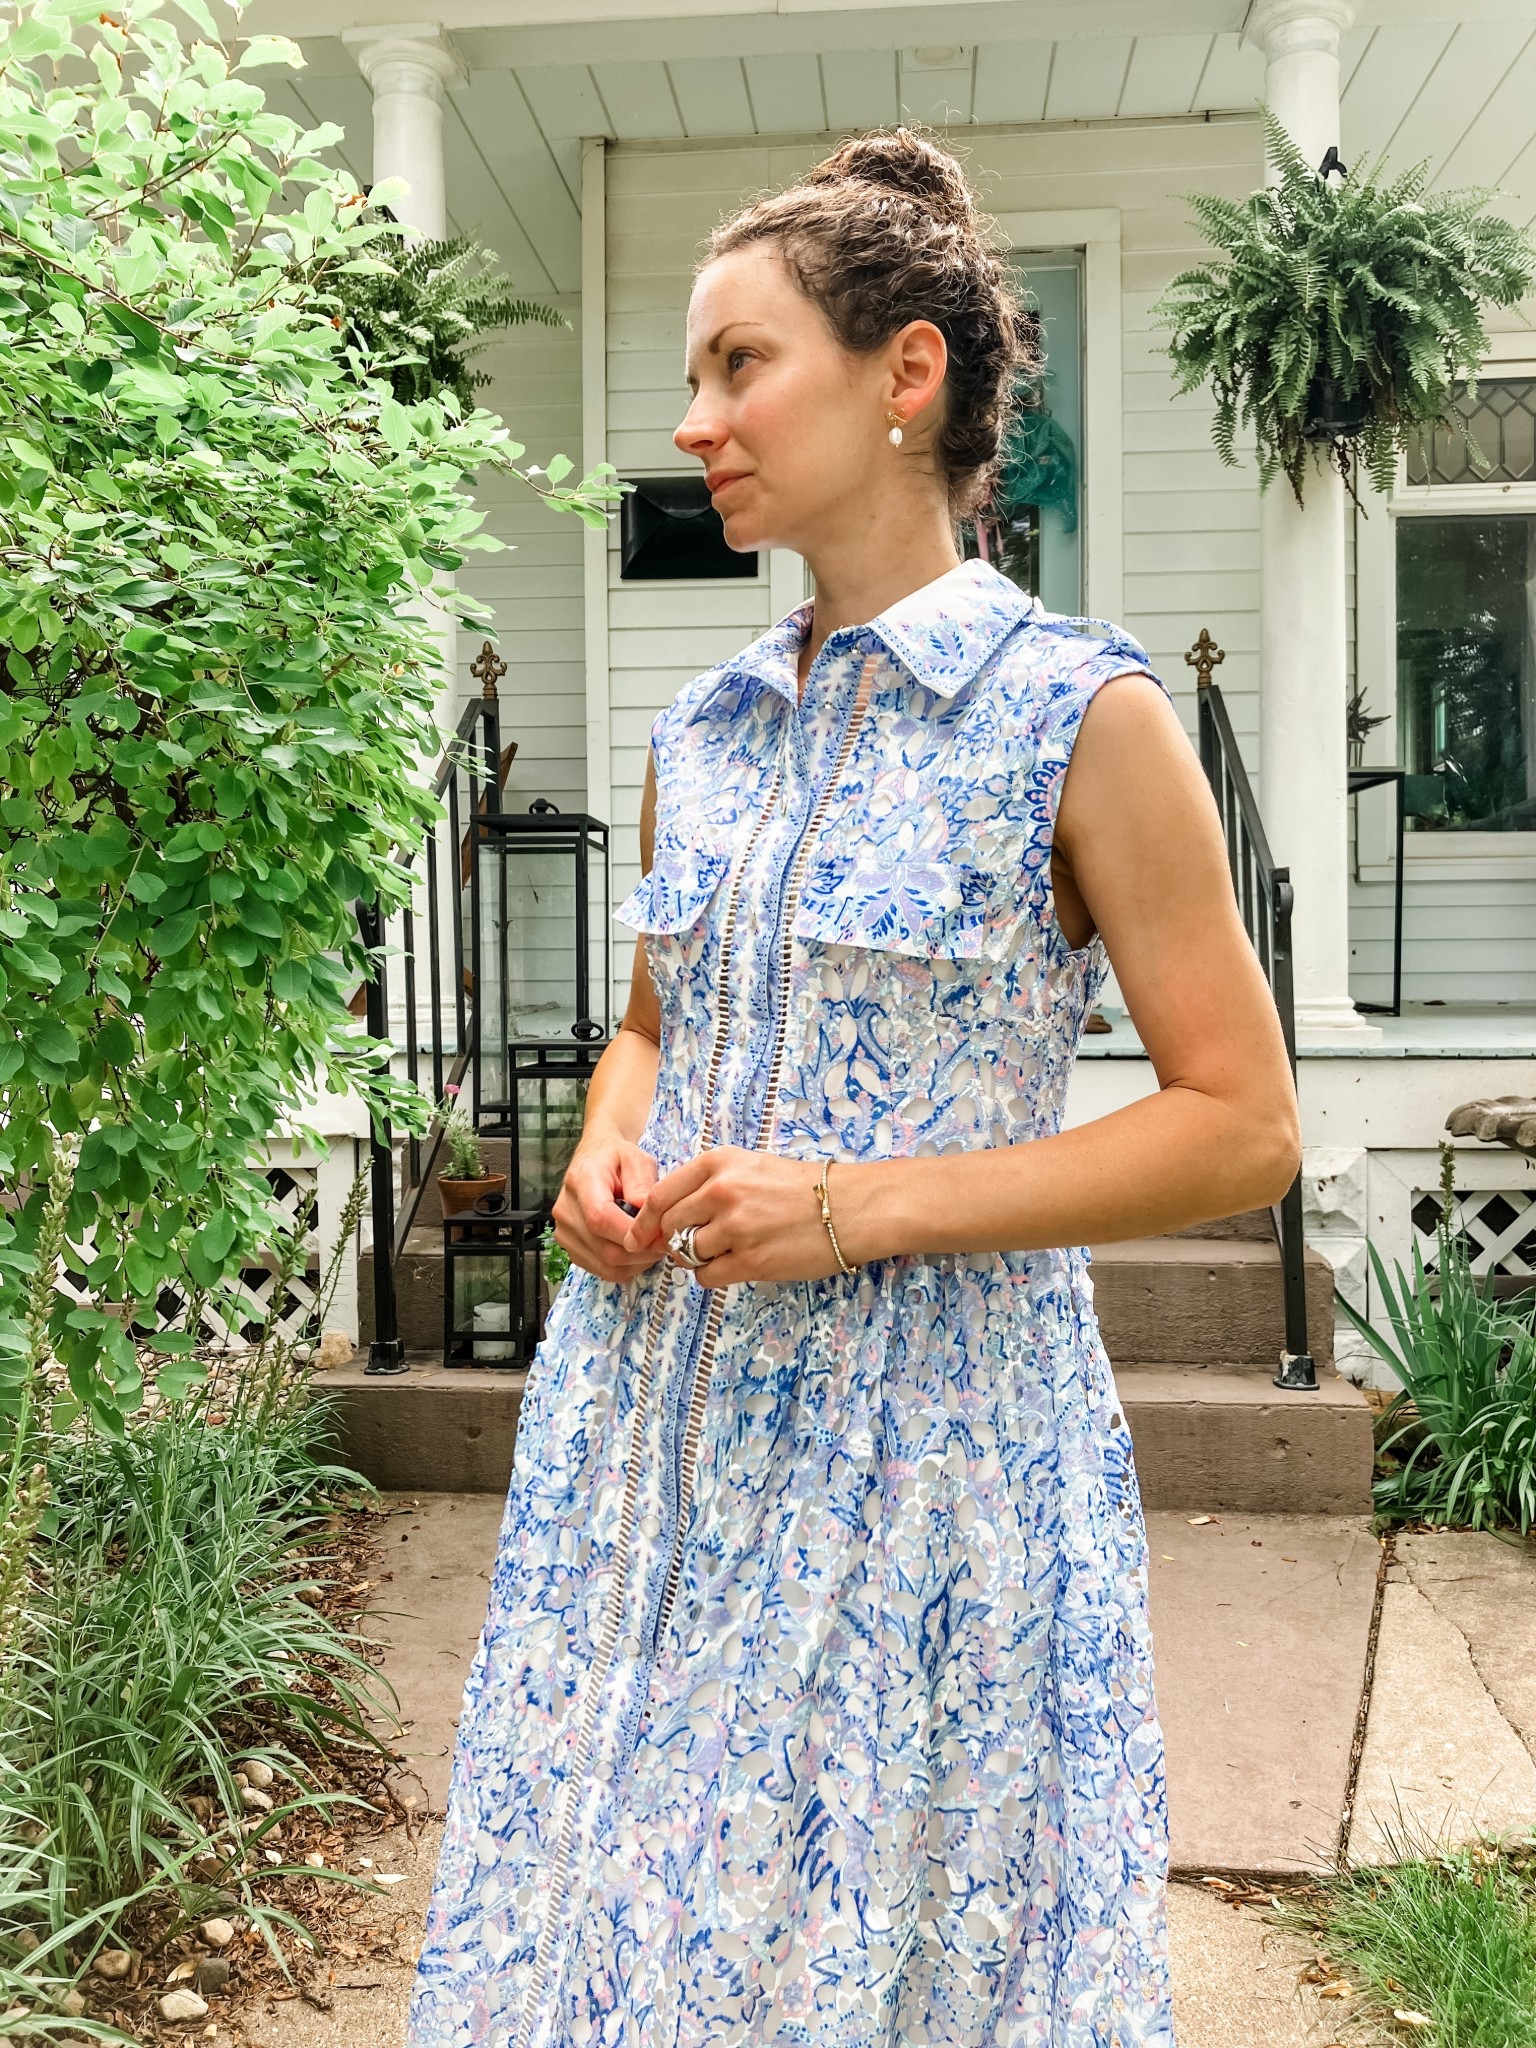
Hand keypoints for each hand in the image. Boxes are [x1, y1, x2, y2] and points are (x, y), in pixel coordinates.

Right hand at [552, 1136, 664, 1283]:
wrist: (595, 1160)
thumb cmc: (618, 1158)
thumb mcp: (637, 1160)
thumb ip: (643, 1186)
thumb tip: (649, 1218)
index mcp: (581, 1181)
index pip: (600, 1218)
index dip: (632, 1234)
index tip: (660, 1234)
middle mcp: (566, 1210)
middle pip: (605, 1249)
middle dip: (642, 1252)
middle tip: (665, 1242)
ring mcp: (564, 1232)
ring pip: (605, 1265)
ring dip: (636, 1263)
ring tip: (652, 1245)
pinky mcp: (570, 1248)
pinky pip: (601, 1270)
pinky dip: (625, 1267)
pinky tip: (637, 1251)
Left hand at [623, 1146, 845, 1287]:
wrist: (850, 1208)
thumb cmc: (803, 1187)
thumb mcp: (752, 1166)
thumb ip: (711, 1183)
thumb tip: (671, 1213)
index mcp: (719, 1164)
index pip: (661, 1194)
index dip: (646, 1220)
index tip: (642, 1234)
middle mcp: (722, 1192)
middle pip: (669, 1225)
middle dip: (670, 1240)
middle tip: (685, 1246)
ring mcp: (736, 1228)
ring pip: (687, 1253)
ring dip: (695, 1258)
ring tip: (721, 1253)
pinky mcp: (750, 1260)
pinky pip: (707, 1276)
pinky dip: (712, 1276)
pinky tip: (732, 1266)